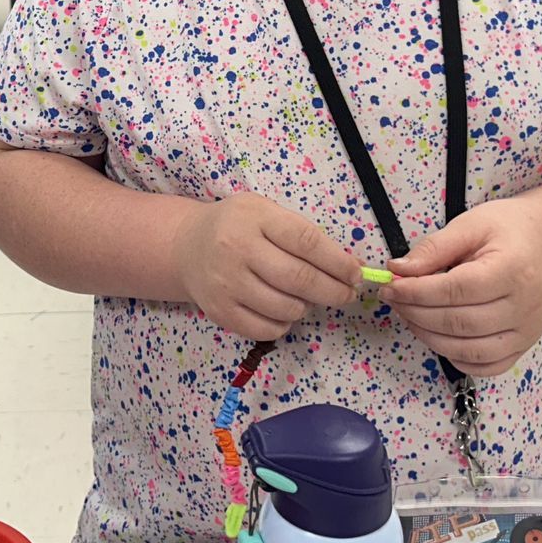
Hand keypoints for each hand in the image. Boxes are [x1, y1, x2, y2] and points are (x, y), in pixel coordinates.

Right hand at [171, 194, 361, 340]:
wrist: (186, 246)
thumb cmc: (237, 226)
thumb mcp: (265, 213)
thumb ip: (302, 235)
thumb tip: (348, 267)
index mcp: (255, 218)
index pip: (306, 242)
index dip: (338, 262)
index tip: (355, 274)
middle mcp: (237, 249)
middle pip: (300, 279)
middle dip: (334, 291)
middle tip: (346, 294)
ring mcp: (226, 283)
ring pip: (286, 308)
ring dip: (306, 307)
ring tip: (304, 297)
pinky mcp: (220, 311)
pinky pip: (267, 329)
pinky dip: (284, 324)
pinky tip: (281, 309)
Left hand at [385, 200, 541, 377]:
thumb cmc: (508, 230)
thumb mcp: (470, 225)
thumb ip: (434, 248)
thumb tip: (399, 270)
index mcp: (513, 270)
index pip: (457, 290)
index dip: (417, 292)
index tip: (391, 286)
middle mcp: (525, 306)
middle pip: (461, 323)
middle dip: (417, 314)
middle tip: (394, 300)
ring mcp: (528, 331)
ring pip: (471, 350)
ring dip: (430, 338)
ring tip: (410, 316)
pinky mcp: (524, 345)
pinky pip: (488, 366)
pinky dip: (457, 358)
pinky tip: (438, 337)